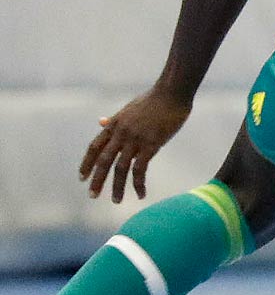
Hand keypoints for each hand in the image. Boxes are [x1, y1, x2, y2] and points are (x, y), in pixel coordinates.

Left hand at [79, 86, 191, 202]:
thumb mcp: (129, 108)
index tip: (81, 178)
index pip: (94, 147)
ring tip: (116, 200)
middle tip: (92, 195)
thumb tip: (100, 122)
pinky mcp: (151, 145)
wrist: (172, 93)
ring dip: (117, 187)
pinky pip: (140, 169)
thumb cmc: (154, 99)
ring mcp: (135, 139)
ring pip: (120, 168)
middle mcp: (121, 133)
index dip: (86, 163)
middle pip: (103, 161)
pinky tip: (141, 194)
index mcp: (114, 124)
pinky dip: (138, 184)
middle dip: (97, 180)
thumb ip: (114, 119)